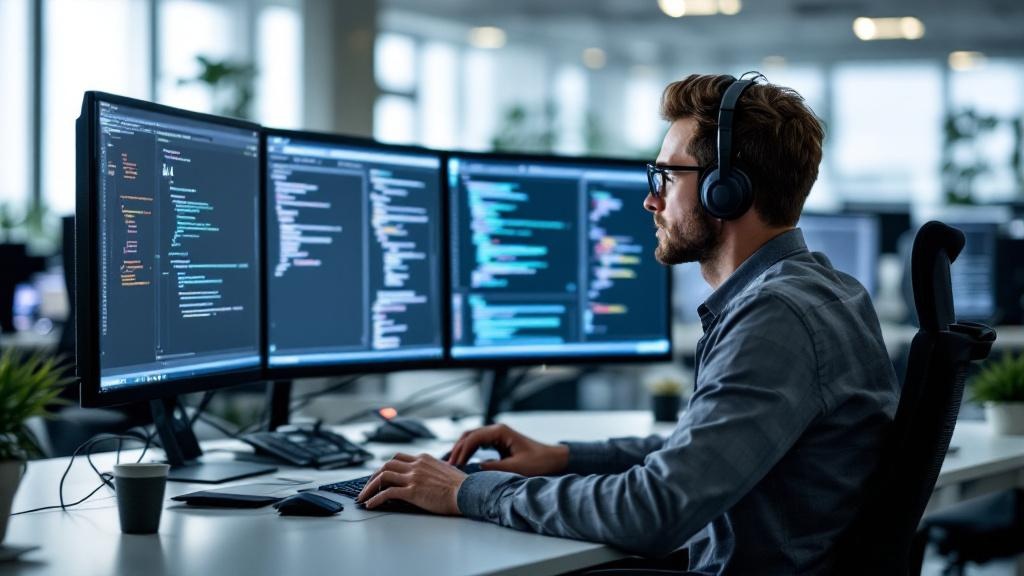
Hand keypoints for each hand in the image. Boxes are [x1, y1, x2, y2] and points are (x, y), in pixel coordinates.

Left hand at [356, 453, 465, 514]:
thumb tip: (427, 479)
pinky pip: (387, 493)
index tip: (380, 476)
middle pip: (386, 465)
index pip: (398, 458)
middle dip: (373, 476)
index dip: (386, 467)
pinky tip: (371, 504)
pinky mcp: (412, 491)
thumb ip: (432, 471)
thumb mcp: (444, 471)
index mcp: (423, 458)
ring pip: (382, 476)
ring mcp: (413, 477)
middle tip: (367, 487)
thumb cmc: (461, 486)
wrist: (468, 492)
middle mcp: (416, 465)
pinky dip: (376, 498)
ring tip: (363, 497)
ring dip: (369, 487)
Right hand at [447, 423, 568, 476]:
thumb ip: (494, 468)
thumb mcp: (516, 468)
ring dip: (461, 450)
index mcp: (500, 432)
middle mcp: (496, 430)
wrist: (553, 459)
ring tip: (453, 465)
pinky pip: (478, 444)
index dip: (461, 451)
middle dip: (457, 450)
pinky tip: (463, 463)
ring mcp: (497, 435)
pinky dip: (468, 452)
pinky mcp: (498, 442)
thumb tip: (473, 470)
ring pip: (471, 439)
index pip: (473, 438)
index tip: (454, 465)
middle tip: (448, 466)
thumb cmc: (538, 462)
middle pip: (469, 436)